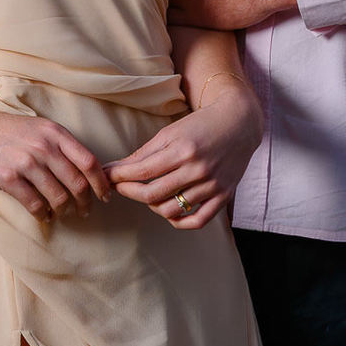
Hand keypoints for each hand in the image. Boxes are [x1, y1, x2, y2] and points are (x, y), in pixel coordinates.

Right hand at [0, 98, 110, 221]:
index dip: (101, 182)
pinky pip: (34, 205)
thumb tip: (82, 171)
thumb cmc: (7, 129)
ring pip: (58, 197)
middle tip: (85, 211)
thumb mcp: (39, 127)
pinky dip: (42, 215)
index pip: (89, 161)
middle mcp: (45, 147)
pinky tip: (42, 216)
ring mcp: (27, 163)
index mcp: (56, 133)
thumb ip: (59, 145)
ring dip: (64, 211)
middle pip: (77, 183)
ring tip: (62, 214)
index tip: (105, 196)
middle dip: (85, 202)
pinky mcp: (9, 178)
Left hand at [106, 82, 262, 229]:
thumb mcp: (173, 131)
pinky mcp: (223, 196)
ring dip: (152, 206)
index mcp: (183, 149)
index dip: (120, 177)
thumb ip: (147, 151)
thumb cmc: (202, 124)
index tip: (106, 177)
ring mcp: (211, 185)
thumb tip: (118, 169)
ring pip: (171, 210)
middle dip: (129, 192)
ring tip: (146, 196)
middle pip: (153, 194)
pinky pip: (197, 220)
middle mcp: (197, 169)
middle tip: (118, 188)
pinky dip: (179, 222)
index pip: (142, 171)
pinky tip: (169, 213)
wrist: (240, 123)